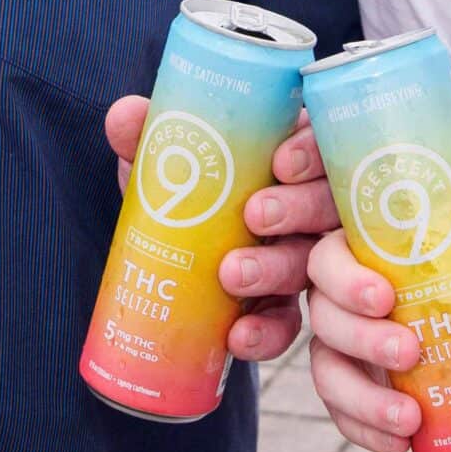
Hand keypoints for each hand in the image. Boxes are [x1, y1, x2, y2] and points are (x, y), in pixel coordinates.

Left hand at [103, 94, 337, 364]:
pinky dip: (266, 332)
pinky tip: (237, 336)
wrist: (168, 256)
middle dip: (296, 209)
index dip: (311, 151)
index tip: (281, 162)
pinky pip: (287, 324)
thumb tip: (124, 115)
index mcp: (291, 156)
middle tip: (256, 215)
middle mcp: (309, 205)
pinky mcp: (283, 308)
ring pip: (309, 263)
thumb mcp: (165, 159)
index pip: (321, 143)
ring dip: (274, 269)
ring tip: (232, 274)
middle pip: (326, 203)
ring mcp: (302, 259)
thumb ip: (148, 134)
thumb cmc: (183, 190)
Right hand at [306, 211, 450, 451]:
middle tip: (409, 353)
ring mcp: (337, 347)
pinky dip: (367, 431)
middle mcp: (334, 300)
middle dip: (363, 339)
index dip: (347, 280)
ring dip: (364, 398)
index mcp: (353, 256)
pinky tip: (401, 445)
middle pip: (324, 317)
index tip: (385, 297)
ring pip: (327, 371)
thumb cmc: (450, 270)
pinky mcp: (348, 388)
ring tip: (409, 417)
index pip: (328, 260)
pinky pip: (343, 414)